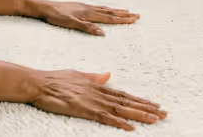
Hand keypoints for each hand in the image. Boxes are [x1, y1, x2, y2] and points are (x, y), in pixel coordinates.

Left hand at [29, 0, 138, 35]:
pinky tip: (105, 9)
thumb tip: (103, 33)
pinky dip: (105, 9)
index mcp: (88, 13)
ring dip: (116, 10)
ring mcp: (84, 7)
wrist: (44, 7)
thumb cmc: (56, 17)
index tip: (134, 20)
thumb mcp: (71, 24)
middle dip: (124, 14)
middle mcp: (88, 8)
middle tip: (136, 15)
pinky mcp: (79, 7)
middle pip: (110, 12)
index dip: (122, 19)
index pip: (109, 17)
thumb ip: (87, 28)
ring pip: (104, 9)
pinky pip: (97, 8)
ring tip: (125, 10)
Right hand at [29, 70, 165, 130]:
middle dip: (146, 108)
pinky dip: (119, 122)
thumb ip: (94, 77)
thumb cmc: (53, 79)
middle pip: (126, 101)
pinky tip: (131, 127)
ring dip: (139, 115)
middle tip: (164, 113)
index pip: (122, 94)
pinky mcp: (84, 109)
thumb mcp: (77, 75)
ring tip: (155, 119)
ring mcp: (91, 101)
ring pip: (120, 109)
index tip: (154, 104)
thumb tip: (108, 75)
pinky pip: (105, 117)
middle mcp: (97, 92)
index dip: (139, 100)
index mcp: (96, 85)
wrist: (38, 83)